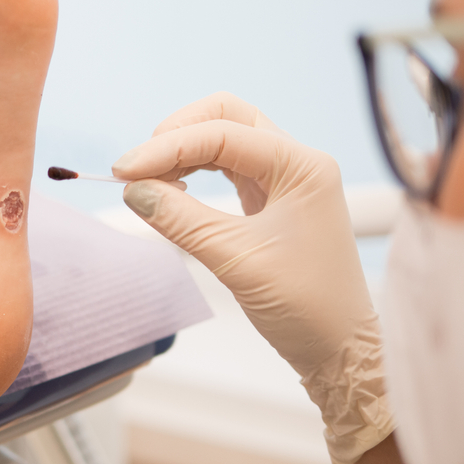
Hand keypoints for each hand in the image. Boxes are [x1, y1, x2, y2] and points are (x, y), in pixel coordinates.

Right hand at [112, 92, 393, 463]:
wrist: (340, 348)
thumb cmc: (305, 306)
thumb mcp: (236, 260)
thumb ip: (181, 219)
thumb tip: (133, 190)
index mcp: (301, 166)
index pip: (222, 134)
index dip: (166, 149)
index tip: (122, 173)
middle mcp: (296, 161)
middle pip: (226, 116)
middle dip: (177, 133)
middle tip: (138, 168)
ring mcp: (284, 178)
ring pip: (224, 137)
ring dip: (182, 150)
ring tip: (147, 181)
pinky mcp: (270, 198)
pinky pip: (225, 166)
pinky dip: (193, 170)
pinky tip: (170, 188)